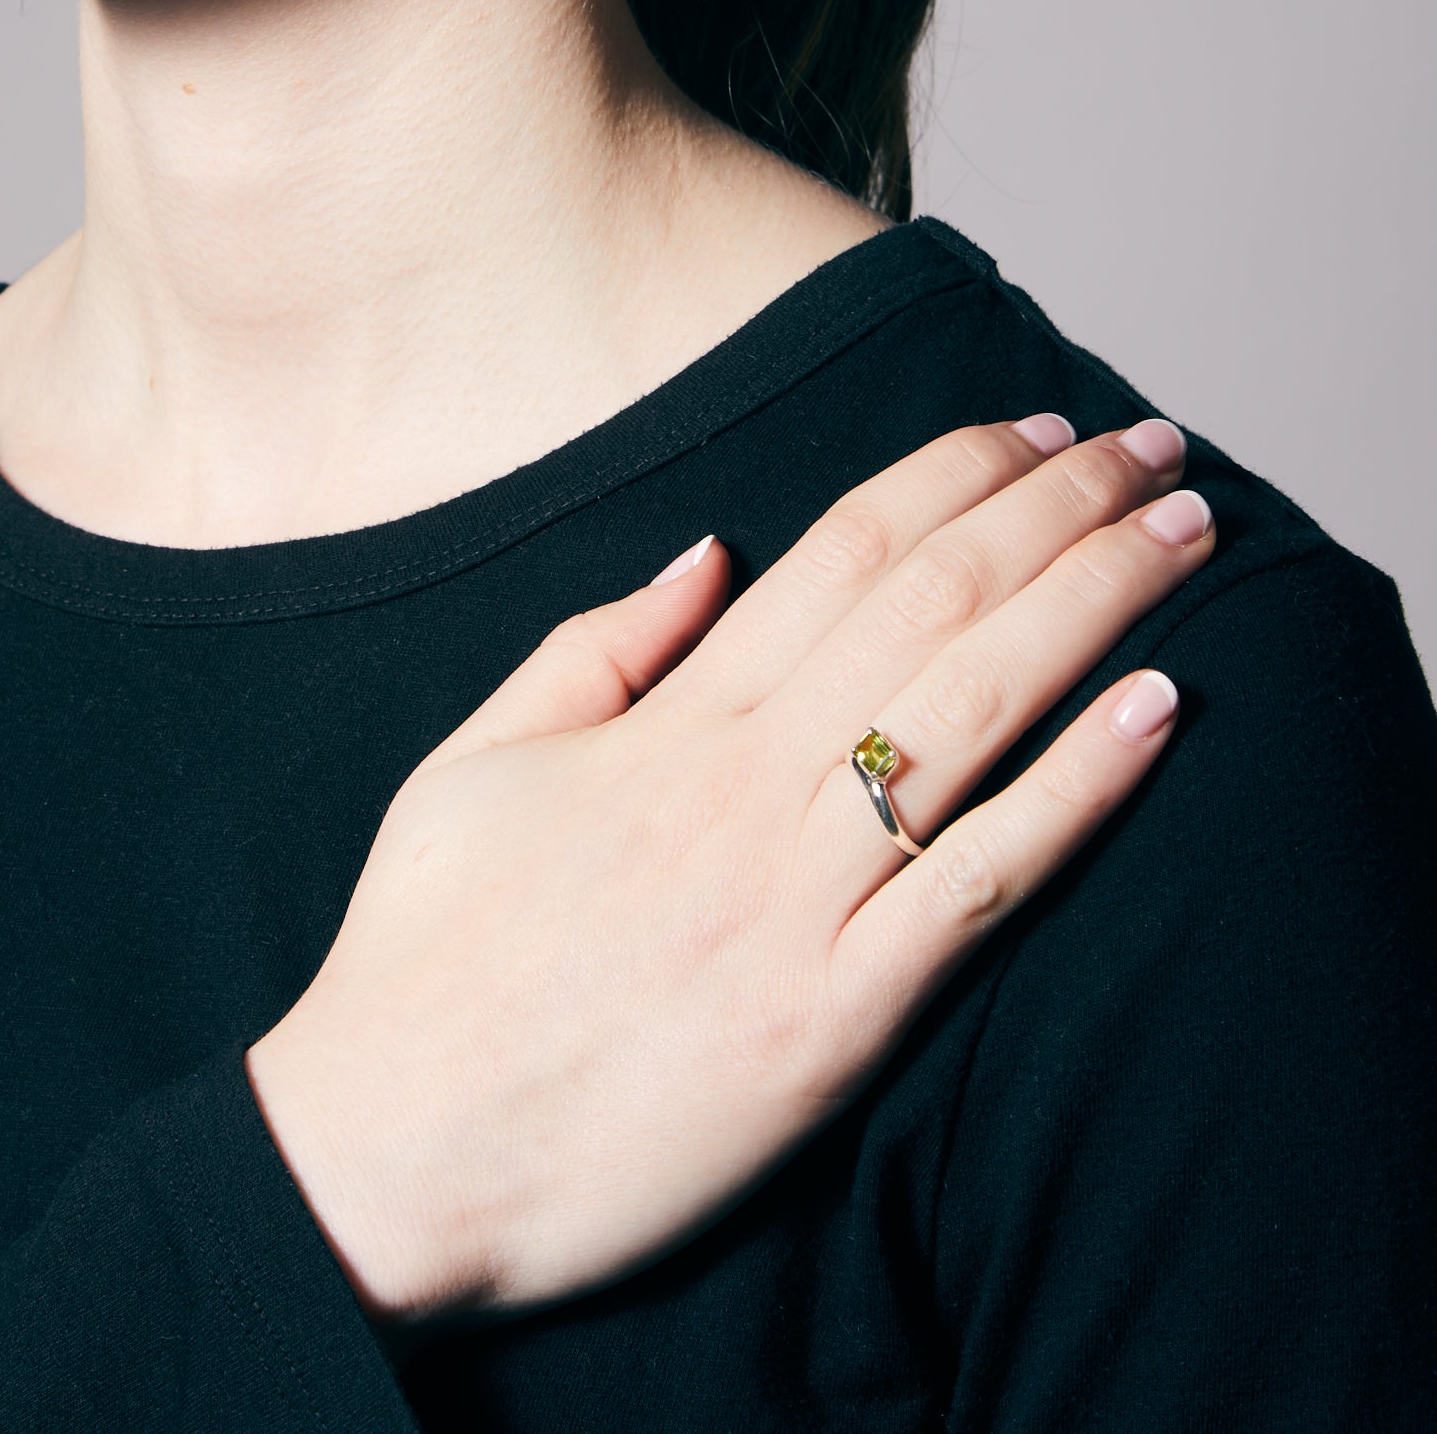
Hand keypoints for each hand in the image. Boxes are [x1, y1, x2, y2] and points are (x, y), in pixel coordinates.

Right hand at [244, 414, 1210, 1325]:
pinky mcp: (832, 1021)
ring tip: (1186, 534)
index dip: (953, 474)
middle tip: (1152, 450)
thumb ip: (596, 647)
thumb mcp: (476, 762)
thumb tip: (709, 551)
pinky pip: (976, 885)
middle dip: (1058, 507)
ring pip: (975, 713)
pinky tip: (1157, 712)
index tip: (1037, 428)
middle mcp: (746, 788)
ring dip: (1096, 607)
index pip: (841, 554)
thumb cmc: (426, 954)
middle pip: (933, 604)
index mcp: (668, 722)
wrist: (395, 1153)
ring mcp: (795, 902)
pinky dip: (1077, 794)